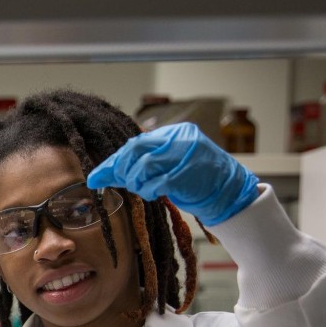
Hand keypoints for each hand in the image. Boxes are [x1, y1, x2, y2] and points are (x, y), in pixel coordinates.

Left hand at [87, 122, 258, 225]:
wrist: (230, 190)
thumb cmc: (196, 179)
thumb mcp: (172, 162)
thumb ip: (147, 161)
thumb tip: (109, 172)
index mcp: (174, 133)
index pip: (135, 143)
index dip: (113, 161)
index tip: (96, 176)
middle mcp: (180, 139)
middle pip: (135, 150)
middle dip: (118, 169)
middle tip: (113, 182)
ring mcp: (185, 155)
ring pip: (143, 166)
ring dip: (135, 183)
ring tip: (143, 190)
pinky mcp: (188, 173)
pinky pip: (157, 182)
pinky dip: (149, 190)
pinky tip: (152, 193)